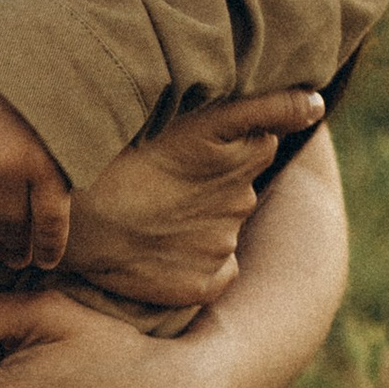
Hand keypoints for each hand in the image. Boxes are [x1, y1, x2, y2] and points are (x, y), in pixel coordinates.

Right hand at [60, 91, 326, 310]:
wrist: (67, 209)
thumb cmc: (117, 148)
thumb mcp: (191, 112)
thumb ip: (267, 106)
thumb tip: (321, 105)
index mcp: (246, 151)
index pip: (261, 136)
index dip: (224, 140)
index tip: (190, 146)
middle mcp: (242, 199)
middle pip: (241, 184)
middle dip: (212, 181)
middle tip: (160, 177)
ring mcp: (221, 243)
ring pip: (223, 227)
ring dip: (198, 219)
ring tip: (150, 211)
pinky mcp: (202, 282)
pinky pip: (216, 271)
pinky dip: (194, 261)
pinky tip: (157, 246)